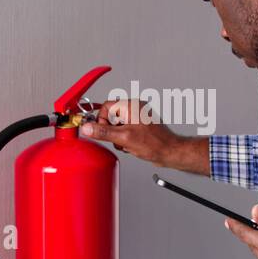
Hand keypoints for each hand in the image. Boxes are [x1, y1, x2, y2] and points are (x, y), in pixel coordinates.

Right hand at [79, 98, 208, 173]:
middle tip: (118, 140)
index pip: (106, 107)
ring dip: (118, 137)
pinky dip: (124, 140)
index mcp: (131, 106)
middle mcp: (135, 109)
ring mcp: (138, 118)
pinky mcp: (139, 127)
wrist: (169, 152)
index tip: (102, 131)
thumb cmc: (155, 144)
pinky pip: (124, 131)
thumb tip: (88, 128)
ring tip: (127, 144)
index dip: (101, 120)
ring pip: (116, 125)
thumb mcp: (124, 138)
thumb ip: (103, 132)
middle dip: (111, 131)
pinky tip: (131, 146)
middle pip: (111, 117)